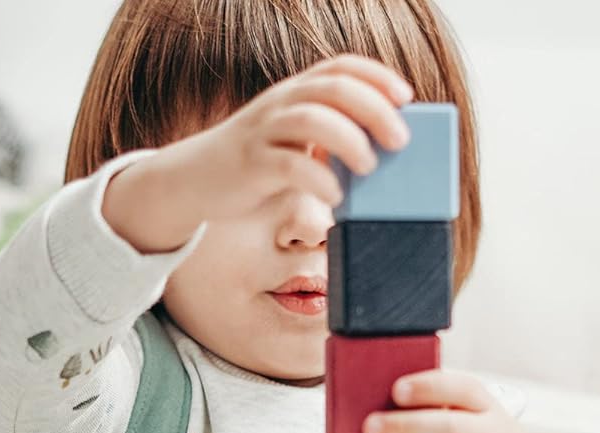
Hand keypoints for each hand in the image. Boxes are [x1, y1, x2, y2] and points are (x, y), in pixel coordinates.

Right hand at [103, 54, 412, 253]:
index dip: (375, 76)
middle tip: (399, 141)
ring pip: (311, 119)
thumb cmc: (254, 165)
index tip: (405, 97)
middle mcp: (280, 105)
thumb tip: (378, 155)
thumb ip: (325, 140)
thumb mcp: (291, 142)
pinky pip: (288, 165)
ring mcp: (263, 133)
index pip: (339, 68)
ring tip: (369, 168)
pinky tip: (334, 197)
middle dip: (373, 110)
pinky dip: (318, 179)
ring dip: (349, 141)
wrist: (194, 180)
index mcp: (294, 94)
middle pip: (332, 90)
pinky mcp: (250, 166)